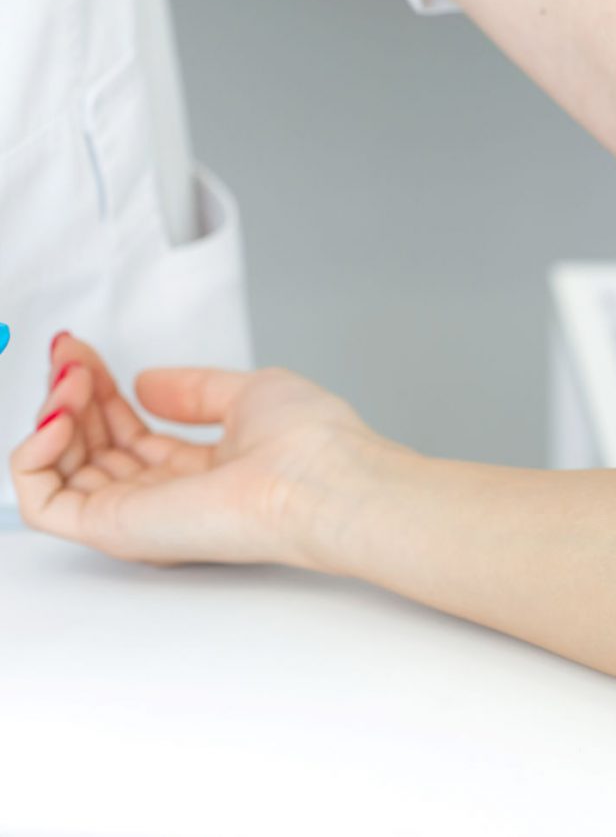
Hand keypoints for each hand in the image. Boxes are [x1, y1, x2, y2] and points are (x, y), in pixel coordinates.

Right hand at [11, 333, 383, 565]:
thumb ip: (194, 390)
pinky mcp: (116, 528)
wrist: (322, 479)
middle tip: (71, 354)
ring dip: (52, 413)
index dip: (98, 386)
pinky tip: (60, 417)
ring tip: (73, 379)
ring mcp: (140, 515)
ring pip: (60, 469)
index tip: (80, 347)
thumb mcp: (248, 393)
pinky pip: (41, 503)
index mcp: (200, 470)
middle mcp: (167, 496)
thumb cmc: (309, 443)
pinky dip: (32, 456)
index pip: (127, 430)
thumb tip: (146, 383)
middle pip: (90, 446)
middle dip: (70, 391)